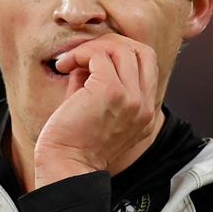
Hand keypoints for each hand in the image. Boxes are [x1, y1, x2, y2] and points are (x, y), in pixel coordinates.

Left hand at [33, 33, 158, 187]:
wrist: (65, 167)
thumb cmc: (73, 143)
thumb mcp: (96, 109)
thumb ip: (99, 81)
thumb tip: (88, 56)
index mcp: (145, 114)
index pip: (147, 66)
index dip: (121, 54)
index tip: (93, 61)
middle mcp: (144, 106)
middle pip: (142, 52)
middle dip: (111, 45)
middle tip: (83, 55)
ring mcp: (131, 99)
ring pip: (122, 50)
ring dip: (92, 49)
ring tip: (70, 61)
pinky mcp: (112, 92)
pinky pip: (100, 56)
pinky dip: (80, 55)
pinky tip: (65, 66)